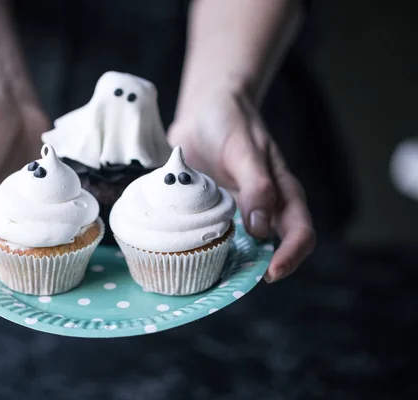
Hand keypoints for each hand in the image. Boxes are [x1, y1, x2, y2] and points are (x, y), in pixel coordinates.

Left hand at [168, 89, 315, 282]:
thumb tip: (262, 228)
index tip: (269, 273)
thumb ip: (256, 184)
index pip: (300, 233)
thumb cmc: (230, 122)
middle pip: (271, 250)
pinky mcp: (214, 211)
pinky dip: (206, 250)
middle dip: (255, 271)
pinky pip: (215, 237)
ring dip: (230, 265)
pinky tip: (189, 257)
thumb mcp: (244, 149)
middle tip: (231, 285)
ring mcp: (238, 212)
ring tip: (209, 279)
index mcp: (282, 193)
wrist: (204, 109)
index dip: (290, 257)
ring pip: (241, 249)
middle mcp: (264, 208)